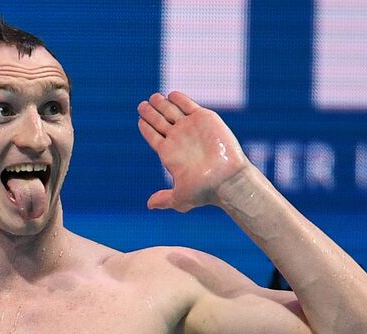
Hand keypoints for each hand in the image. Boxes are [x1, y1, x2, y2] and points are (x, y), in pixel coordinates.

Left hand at [137, 91, 251, 211]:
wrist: (226, 179)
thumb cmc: (205, 190)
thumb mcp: (180, 198)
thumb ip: (164, 199)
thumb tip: (149, 205)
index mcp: (169, 154)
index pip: (153, 137)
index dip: (146, 128)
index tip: (139, 119)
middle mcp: (178, 139)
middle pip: (159, 121)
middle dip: (150, 113)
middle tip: (142, 105)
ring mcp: (190, 128)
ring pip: (172, 111)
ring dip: (161, 104)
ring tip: (152, 98)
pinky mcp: (204, 119)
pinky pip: (189, 106)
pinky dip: (179, 99)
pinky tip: (170, 95)